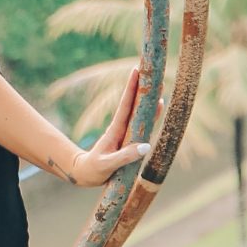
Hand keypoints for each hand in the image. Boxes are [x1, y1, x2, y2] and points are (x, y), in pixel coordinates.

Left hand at [67, 65, 149, 186]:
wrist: (86, 174)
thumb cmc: (95, 170)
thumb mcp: (108, 165)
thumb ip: (125, 157)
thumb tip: (146, 146)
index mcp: (116, 130)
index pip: (125, 105)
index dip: (131, 88)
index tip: (136, 71)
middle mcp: (122, 128)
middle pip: (134, 105)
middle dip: (143, 89)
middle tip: (154, 74)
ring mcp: (126, 133)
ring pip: (139, 113)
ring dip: (149, 100)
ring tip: (159, 87)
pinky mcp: (129, 140)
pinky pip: (142, 125)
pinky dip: (150, 114)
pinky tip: (157, 107)